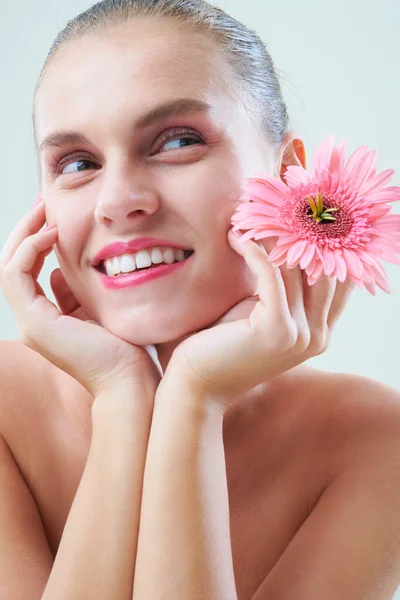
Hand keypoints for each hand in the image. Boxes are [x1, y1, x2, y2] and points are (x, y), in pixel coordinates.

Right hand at [0, 196, 160, 397]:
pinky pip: (17, 275)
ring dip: (25, 234)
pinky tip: (53, 232)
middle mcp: (33, 321)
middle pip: (15, 265)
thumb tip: (61, 271)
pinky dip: (30, 249)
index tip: (54, 214)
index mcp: (47, 319)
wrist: (131, 382)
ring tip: (44, 209)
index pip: (29, 270)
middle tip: (44, 202)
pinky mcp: (35, 323)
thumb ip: (77, 293)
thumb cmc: (126, 348)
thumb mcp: (99, 310)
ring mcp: (31, 324)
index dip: (37, 240)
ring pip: (9, 267)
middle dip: (28, 230)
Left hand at [163, 229, 355, 411]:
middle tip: (277, 204)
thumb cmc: (223, 346)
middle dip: (302, 232)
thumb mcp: (260, 315)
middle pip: (323, 267)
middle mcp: (318, 336)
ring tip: (251, 213)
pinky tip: (235, 235)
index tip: (306, 214)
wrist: (198, 384)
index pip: (338, 279)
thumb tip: (284, 243)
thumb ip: (282, 290)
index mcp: (319, 333)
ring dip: (271, 235)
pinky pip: (272, 275)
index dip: (325, 244)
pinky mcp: (277, 330)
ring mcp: (301, 335)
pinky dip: (253, 250)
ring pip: (296, 267)